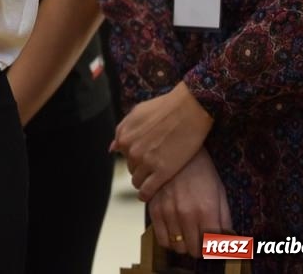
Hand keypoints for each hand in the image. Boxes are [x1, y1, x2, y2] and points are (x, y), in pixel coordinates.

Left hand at [112, 82, 213, 201]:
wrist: (189, 109)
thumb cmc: (165, 108)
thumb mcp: (137, 113)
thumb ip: (123, 130)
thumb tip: (113, 148)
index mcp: (124, 136)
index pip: (122, 154)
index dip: (134, 157)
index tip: (143, 159)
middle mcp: (131, 150)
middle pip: (131, 167)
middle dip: (140, 168)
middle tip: (152, 168)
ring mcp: (146, 162)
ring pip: (137, 180)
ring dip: (143, 181)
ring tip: (152, 181)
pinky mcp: (162, 172)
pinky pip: (147, 190)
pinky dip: (146, 194)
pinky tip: (149, 195)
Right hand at [147, 147, 230, 255]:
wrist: (175, 150)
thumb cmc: (201, 171)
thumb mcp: (219, 192)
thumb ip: (224, 219)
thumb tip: (227, 242)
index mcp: (207, 211)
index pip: (211, 247)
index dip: (214, 249)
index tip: (214, 245)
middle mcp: (186, 214)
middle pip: (194, 251)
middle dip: (199, 248)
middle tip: (201, 240)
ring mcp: (168, 212)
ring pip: (177, 248)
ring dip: (184, 245)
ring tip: (188, 235)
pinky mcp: (154, 208)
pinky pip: (161, 238)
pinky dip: (169, 241)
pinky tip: (175, 231)